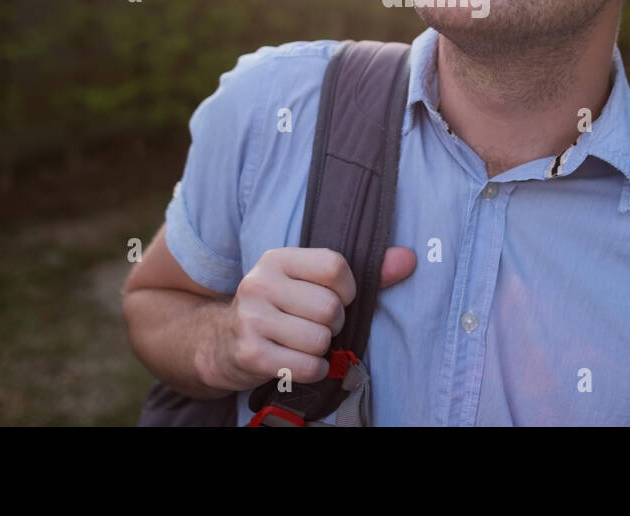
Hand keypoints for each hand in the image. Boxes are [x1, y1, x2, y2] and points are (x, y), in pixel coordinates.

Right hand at [201, 245, 415, 392]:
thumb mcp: (308, 282)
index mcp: (276, 259)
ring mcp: (251, 319)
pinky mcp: (250, 354)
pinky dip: (313, 370)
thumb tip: (409, 259)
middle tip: (315, 325)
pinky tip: (298, 362)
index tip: (336, 298)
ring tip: (303, 343)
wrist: (221, 342)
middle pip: (329, 308)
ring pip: (319, 339)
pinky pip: (307, 366)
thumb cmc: (278, 308)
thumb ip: (364, 272)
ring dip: (321, 349)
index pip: (334, 267)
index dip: (347, 290)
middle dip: (333, 324)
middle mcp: (260, 283)